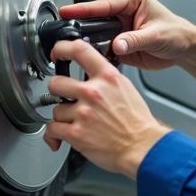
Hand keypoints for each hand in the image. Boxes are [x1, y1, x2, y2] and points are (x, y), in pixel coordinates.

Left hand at [44, 39, 171, 178]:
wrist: (142, 147)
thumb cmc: (137, 123)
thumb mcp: (125, 89)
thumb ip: (105, 80)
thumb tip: (90, 74)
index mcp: (107, 78)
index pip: (79, 50)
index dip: (62, 48)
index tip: (56, 52)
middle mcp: (93, 92)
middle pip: (56, 83)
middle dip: (58, 92)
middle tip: (66, 99)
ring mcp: (83, 113)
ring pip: (56, 110)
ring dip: (63, 118)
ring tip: (79, 123)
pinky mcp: (76, 134)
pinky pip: (53, 130)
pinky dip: (55, 135)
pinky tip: (65, 136)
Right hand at [57, 0, 195, 70]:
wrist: (184, 48)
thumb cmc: (176, 33)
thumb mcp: (156, 35)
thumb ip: (135, 40)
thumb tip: (117, 45)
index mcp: (131, 0)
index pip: (103, 4)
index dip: (84, 9)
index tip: (67, 11)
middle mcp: (122, 11)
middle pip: (94, 19)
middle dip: (81, 28)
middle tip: (67, 37)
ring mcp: (118, 28)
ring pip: (95, 35)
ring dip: (88, 44)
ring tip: (75, 50)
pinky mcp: (118, 43)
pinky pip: (102, 49)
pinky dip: (97, 55)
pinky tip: (91, 60)